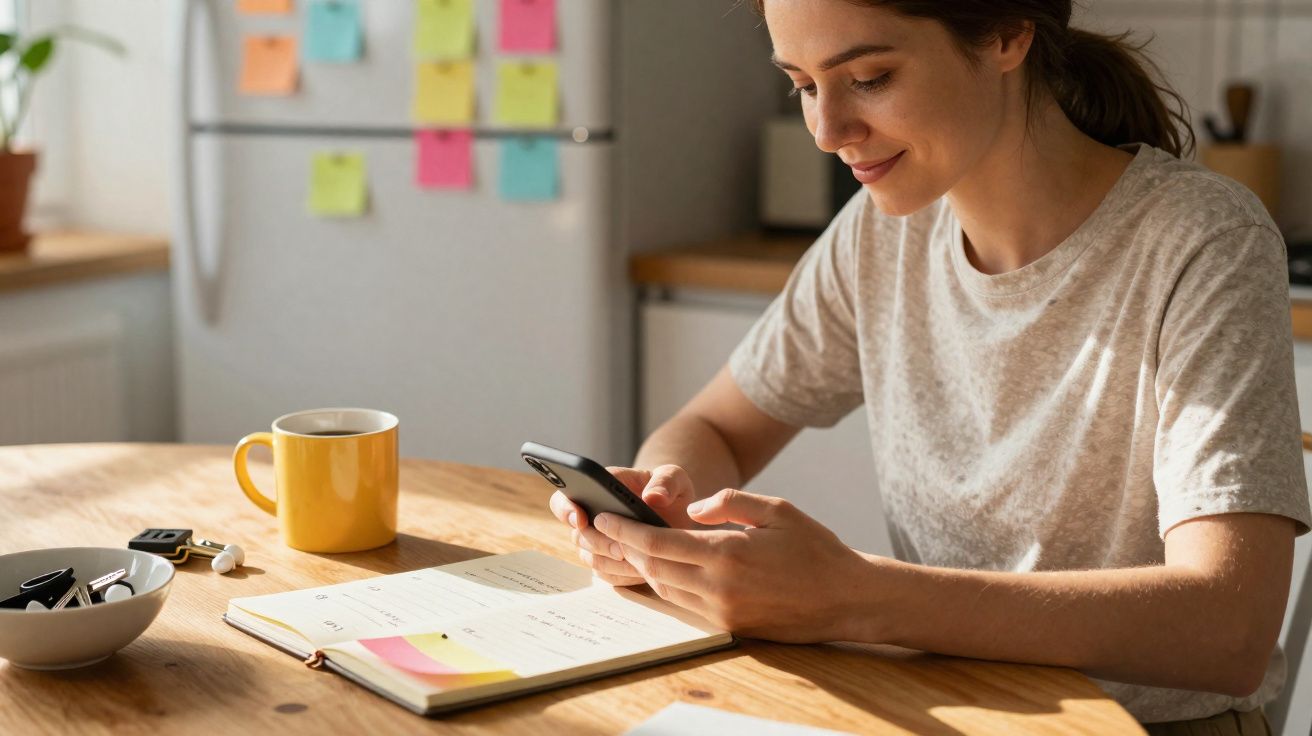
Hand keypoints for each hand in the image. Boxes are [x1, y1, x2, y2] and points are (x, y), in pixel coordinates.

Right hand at [548, 465, 701, 586]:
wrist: (680, 518)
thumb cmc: (671, 492)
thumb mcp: (675, 478)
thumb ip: (666, 481)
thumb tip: (653, 497)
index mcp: (598, 490)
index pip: (564, 498)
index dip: (566, 509)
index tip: (581, 518)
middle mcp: (591, 516)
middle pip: (577, 535)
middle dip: (598, 543)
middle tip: (621, 547)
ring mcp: (598, 542)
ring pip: (590, 557)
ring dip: (611, 561)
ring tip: (638, 561)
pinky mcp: (609, 563)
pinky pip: (606, 574)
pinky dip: (623, 575)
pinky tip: (643, 571)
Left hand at [592, 488, 873, 642]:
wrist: (847, 599)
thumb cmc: (815, 549)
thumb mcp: (776, 509)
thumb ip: (730, 502)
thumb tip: (692, 508)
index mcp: (727, 554)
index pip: (657, 543)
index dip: (625, 530)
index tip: (603, 516)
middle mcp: (718, 587)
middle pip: (652, 568)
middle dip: (625, 547)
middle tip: (605, 529)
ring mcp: (722, 611)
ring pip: (664, 589)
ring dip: (642, 567)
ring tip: (628, 546)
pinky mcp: (730, 626)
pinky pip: (684, 604)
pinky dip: (666, 584)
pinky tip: (661, 569)